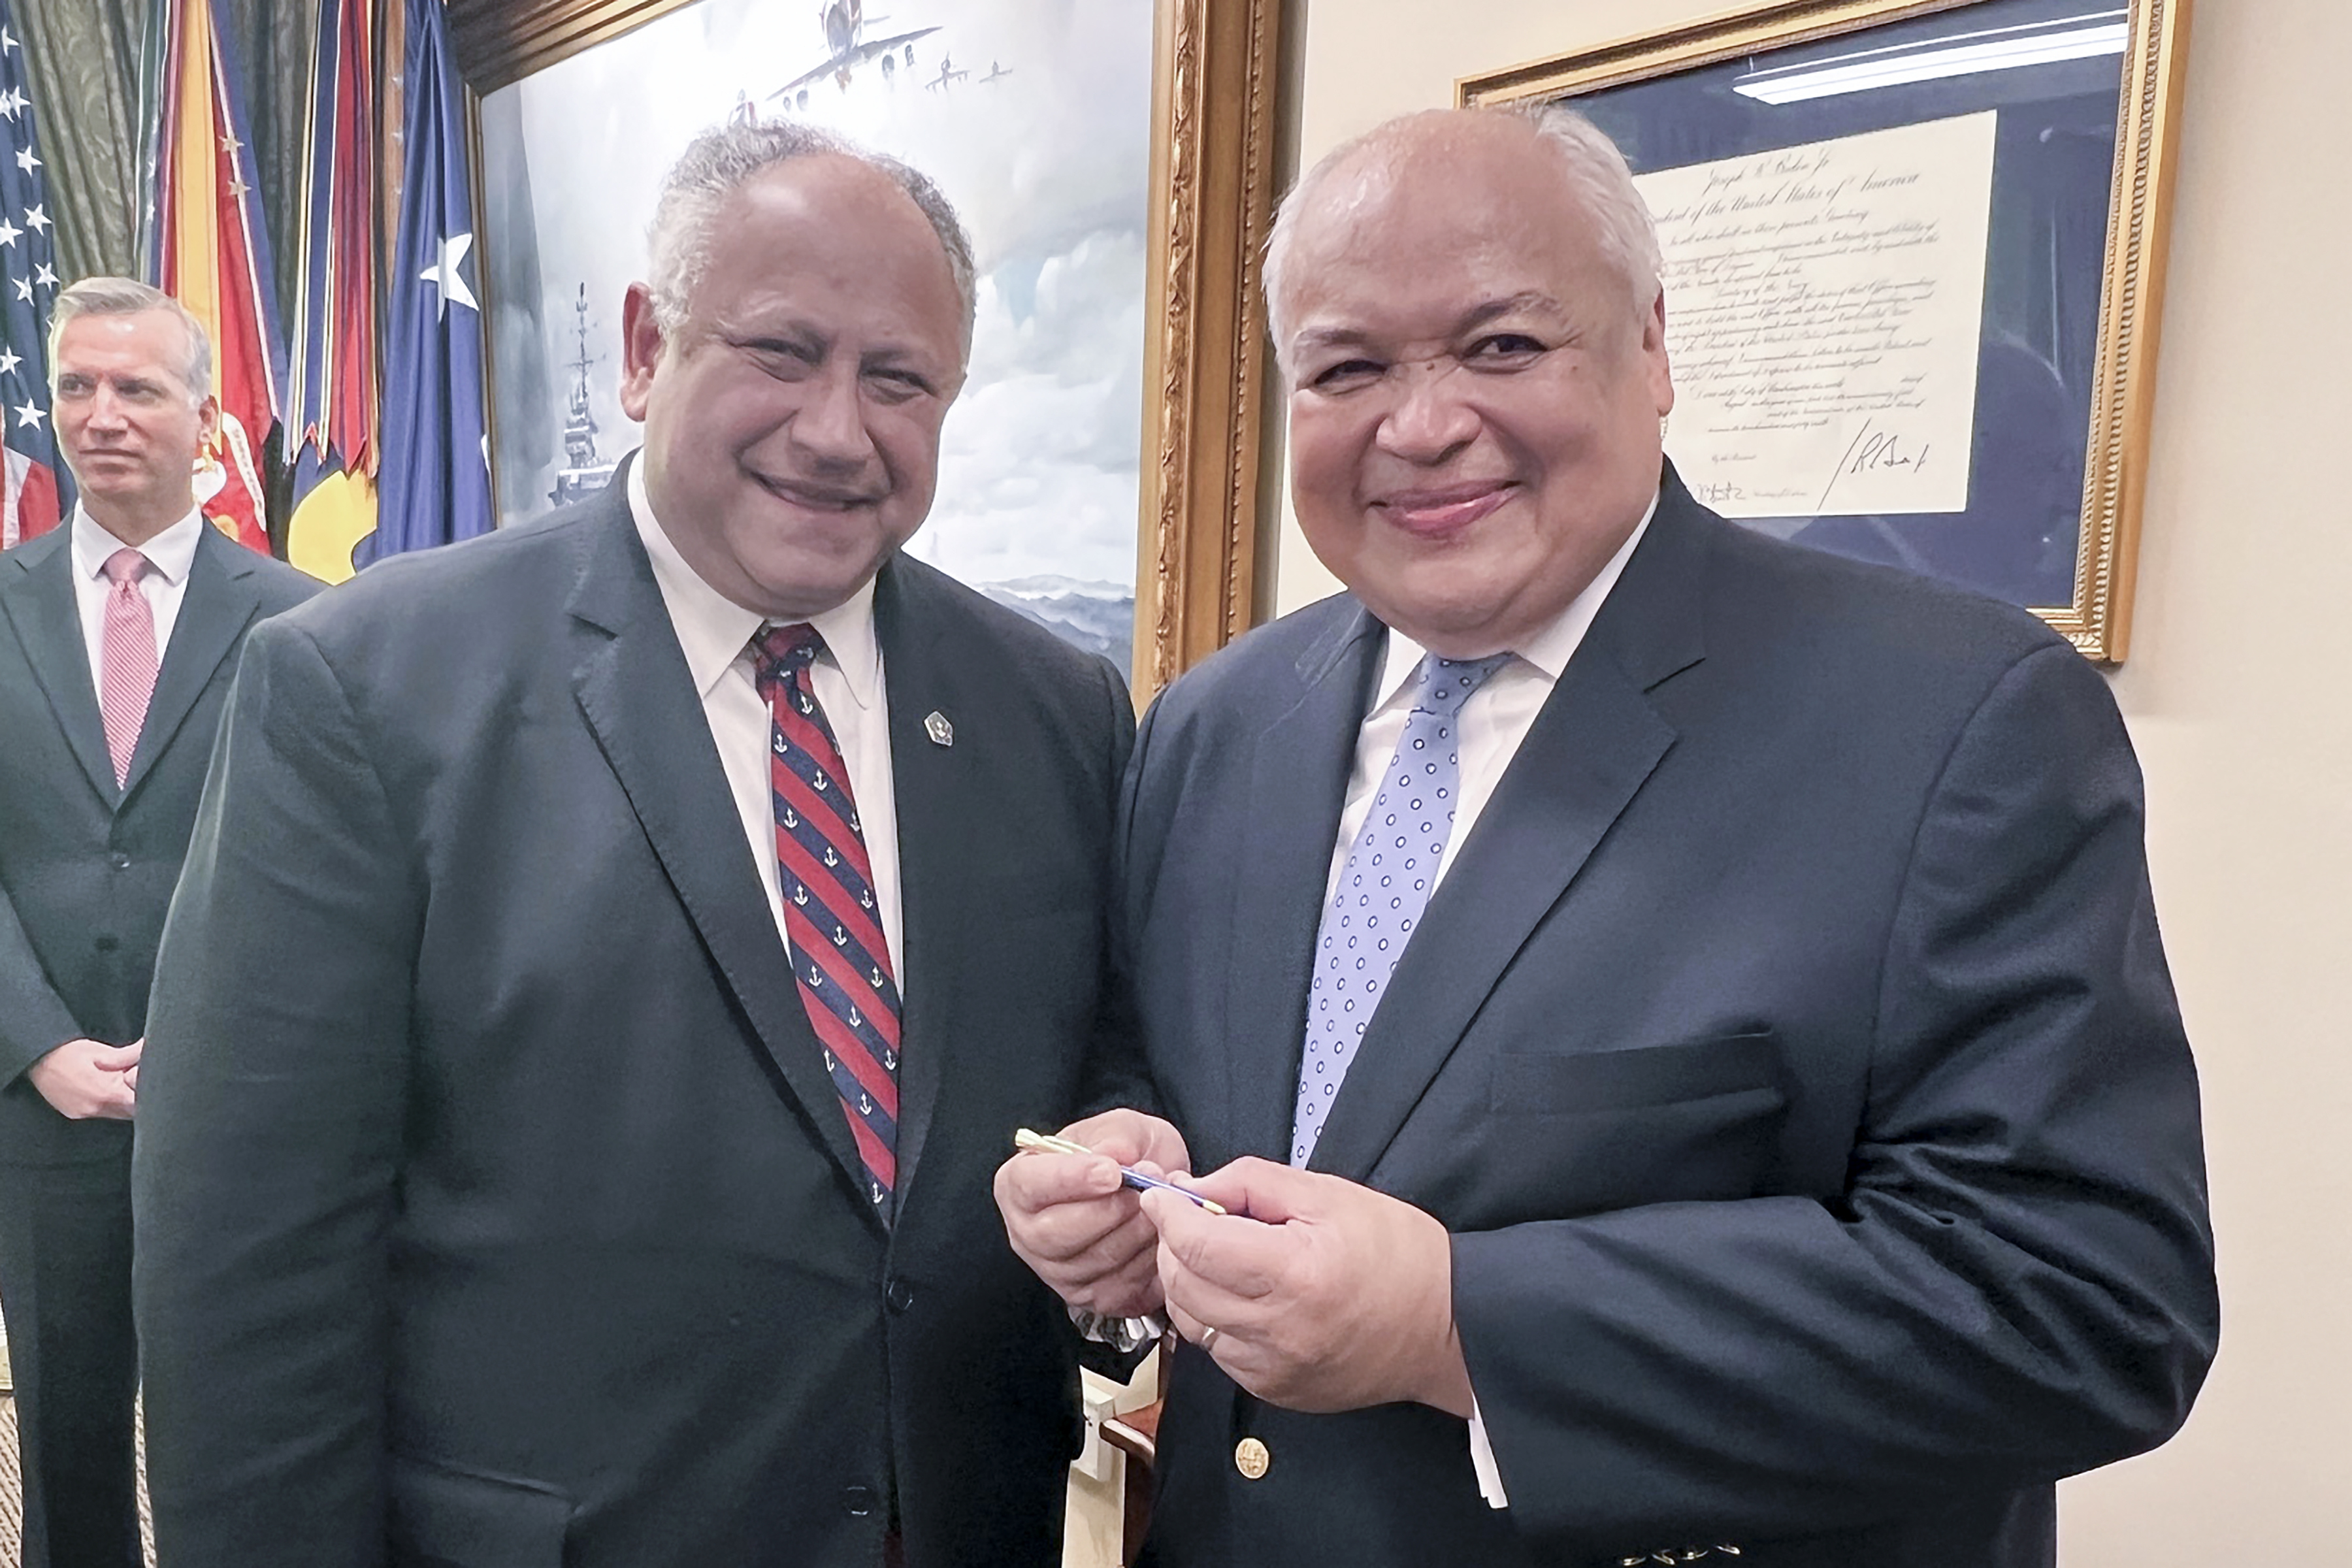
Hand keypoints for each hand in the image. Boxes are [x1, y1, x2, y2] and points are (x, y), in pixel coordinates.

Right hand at [27, 1037, 140, 1119]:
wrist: (37, 1058)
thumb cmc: (69, 1052)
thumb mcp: (101, 1051)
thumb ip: (129, 1055)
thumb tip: (148, 1049)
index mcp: (104, 1093)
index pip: (138, 1103)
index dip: (146, 1092)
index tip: (147, 1081)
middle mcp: (93, 1108)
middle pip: (129, 1112)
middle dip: (137, 1099)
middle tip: (134, 1082)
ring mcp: (82, 1113)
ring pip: (115, 1114)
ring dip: (122, 1102)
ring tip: (118, 1084)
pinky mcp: (74, 1114)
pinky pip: (99, 1113)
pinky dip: (107, 1104)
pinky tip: (103, 1089)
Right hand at [994, 1108, 1190, 1317]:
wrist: (1145, 1189)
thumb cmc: (1122, 1154)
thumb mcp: (1124, 1128)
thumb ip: (1118, 1137)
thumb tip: (1116, 1156)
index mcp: (1019, 1183)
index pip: (1029, 1186)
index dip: (1070, 1179)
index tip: (1112, 1172)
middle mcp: (1025, 1232)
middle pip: (1056, 1234)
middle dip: (1110, 1212)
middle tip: (1145, 1192)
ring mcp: (1053, 1271)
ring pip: (1092, 1263)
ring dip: (1134, 1235)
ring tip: (1157, 1210)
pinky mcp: (1086, 1297)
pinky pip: (1118, 1289)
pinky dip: (1145, 1264)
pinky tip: (1156, 1238)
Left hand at [1142, 1157, 1472, 1416]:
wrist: (1445, 1327)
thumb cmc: (1396, 1251)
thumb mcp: (1328, 1194)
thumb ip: (1251, 1183)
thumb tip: (1188, 1189)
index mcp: (1296, 1273)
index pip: (1197, 1244)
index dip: (1168, 1214)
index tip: (1161, 1195)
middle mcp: (1278, 1331)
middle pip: (1182, 1285)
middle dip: (1172, 1245)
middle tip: (1189, 1219)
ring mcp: (1273, 1369)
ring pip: (1190, 1321)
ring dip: (1187, 1283)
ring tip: (1217, 1255)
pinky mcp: (1274, 1391)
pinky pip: (1217, 1350)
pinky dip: (1215, 1317)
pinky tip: (1245, 1295)